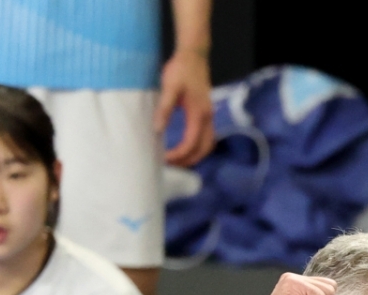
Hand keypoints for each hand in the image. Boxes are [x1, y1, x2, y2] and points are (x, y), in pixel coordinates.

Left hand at [158, 49, 214, 165]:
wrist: (194, 56)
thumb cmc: (181, 70)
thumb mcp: (170, 87)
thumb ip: (164, 109)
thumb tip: (157, 130)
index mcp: (198, 115)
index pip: (191, 143)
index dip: (178, 154)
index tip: (164, 158)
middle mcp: (208, 119)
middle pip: (203, 149)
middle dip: (188, 160)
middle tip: (171, 165)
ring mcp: (210, 117)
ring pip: (207, 145)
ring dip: (195, 156)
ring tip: (179, 160)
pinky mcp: (207, 115)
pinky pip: (206, 138)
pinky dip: (198, 147)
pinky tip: (187, 147)